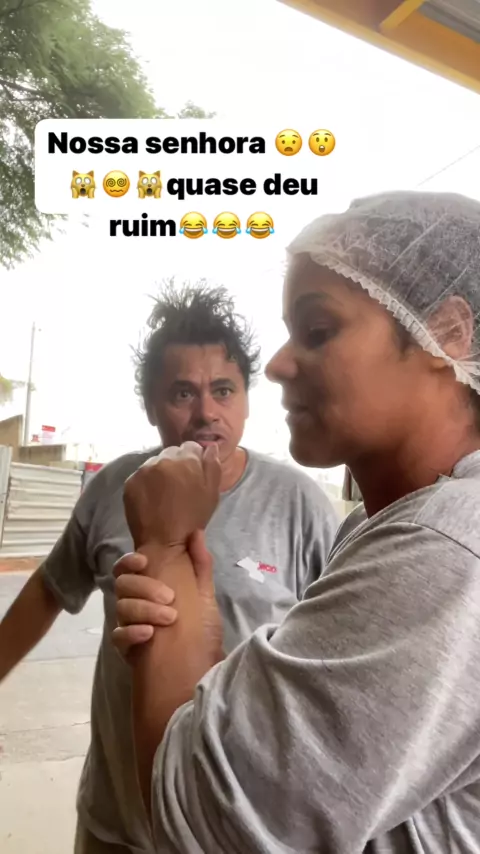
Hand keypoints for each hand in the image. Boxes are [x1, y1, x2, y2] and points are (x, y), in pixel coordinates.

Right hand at [112, 530, 223, 663]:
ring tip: (169, 618)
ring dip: (145, 609)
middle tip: (170, 597)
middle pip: (122, 584)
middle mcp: (135, 603)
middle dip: (145, 587)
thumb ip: (200, 566)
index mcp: (150, 587)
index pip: (127, 567)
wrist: (201, 671)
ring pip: (121, 607)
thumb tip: (196, 533)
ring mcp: (129, 625)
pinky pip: (118, 636)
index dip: (129, 561)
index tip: (145, 561)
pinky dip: (132, 632)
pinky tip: (149, 634)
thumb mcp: (205, 598)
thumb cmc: (201, 632)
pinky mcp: (127, 648)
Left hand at [123, 442, 220, 549]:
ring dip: (161, 472)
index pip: (191, 446)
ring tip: (165, 493)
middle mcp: (163, 459)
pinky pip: (142, 474)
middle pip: (172, 453)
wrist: (163, 542)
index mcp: (186, 460)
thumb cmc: (192, 519)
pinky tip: (153, 497)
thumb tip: (210, 446)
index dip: (194, 460)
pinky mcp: (131, 481)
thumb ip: (213, 465)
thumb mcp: (212, 493)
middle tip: (179, 485)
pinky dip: (147, 482)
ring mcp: (144, 470)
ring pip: (156, 462)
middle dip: (177, 464)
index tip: (193, 475)